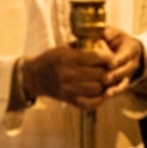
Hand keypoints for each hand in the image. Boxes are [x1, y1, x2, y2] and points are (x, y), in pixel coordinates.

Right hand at [22, 26, 143, 109]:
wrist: (34, 77)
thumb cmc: (51, 60)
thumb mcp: (62, 49)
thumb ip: (81, 48)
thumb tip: (104, 45)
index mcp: (65, 58)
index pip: (95, 58)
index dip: (108, 58)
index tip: (112, 59)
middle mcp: (66, 74)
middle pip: (99, 74)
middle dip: (108, 71)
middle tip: (111, 70)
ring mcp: (67, 89)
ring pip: (98, 88)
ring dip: (104, 85)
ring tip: (105, 80)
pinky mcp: (69, 100)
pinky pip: (91, 102)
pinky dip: (100, 98)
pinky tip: (101, 92)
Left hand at [100, 26, 144, 96]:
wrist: (123, 49)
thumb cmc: (114, 39)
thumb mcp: (111, 32)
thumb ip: (104, 32)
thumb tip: (92, 30)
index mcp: (130, 48)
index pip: (126, 54)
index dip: (119, 59)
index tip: (111, 63)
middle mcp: (131, 62)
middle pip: (125, 70)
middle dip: (116, 74)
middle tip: (106, 78)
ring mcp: (127, 73)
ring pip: (123, 81)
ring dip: (115, 87)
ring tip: (106, 91)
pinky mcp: (122, 82)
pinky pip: (120, 89)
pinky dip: (114, 92)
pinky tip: (106, 96)